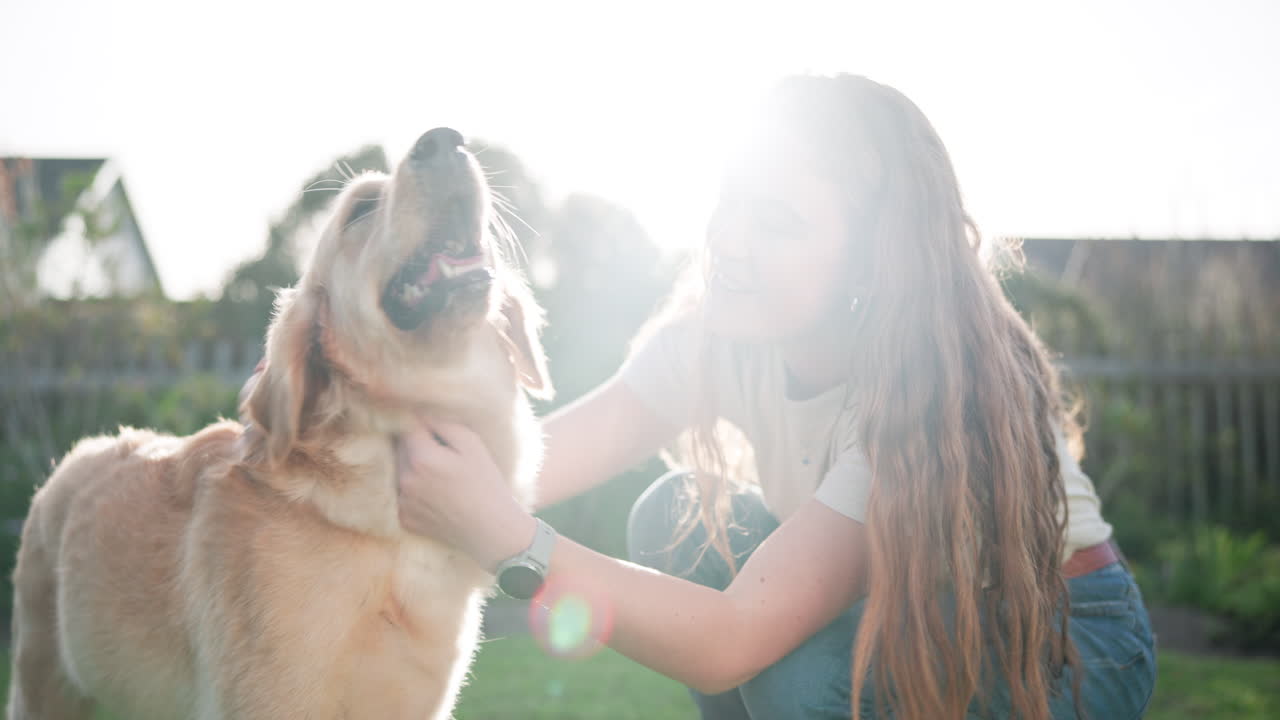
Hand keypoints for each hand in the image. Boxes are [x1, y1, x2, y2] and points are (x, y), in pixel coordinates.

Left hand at [396, 416, 535, 571]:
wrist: (492, 531)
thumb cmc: (487, 484)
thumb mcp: (472, 445)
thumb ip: (443, 423)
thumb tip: (421, 411)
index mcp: (421, 458)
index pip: (407, 426)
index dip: (419, 422)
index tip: (430, 424)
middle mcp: (405, 480)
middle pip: (400, 448)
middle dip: (415, 444)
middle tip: (442, 452)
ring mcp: (402, 502)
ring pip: (399, 470)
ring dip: (412, 466)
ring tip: (440, 474)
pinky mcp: (404, 519)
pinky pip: (402, 494)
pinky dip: (414, 490)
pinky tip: (436, 494)